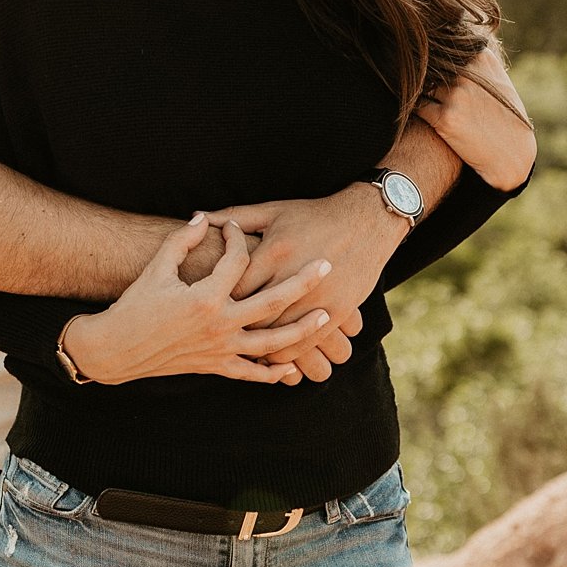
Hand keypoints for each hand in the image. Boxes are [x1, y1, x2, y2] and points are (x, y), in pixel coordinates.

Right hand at [61, 216, 332, 385]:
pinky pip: (250, 373)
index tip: (235, 227)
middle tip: (327, 265)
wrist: (114, 349)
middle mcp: (218, 324)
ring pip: (271, 342)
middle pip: (272, 301)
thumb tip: (205, 218)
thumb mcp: (157, 268)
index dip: (237, 238)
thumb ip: (182, 241)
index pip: (237, 261)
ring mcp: (219, 348)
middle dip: (303, 282)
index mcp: (205, 297)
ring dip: (301, 329)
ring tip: (324, 316)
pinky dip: (272, 372)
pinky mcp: (214, 366)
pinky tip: (291, 368)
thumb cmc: (134, 305)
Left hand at [216, 185, 409, 383]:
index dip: (219, 300)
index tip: (207, 308)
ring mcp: (318, 297)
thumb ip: (234, 216)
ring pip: (277, 334)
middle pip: (252, 314)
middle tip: (216, 334)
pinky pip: (306, 343)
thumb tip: (198, 217)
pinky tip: (275, 356)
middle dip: (233, 326)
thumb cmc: (314, 214)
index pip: (236, 287)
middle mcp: (293, 277)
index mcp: (274, 251)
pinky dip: (287, 355)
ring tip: (243, 349)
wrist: (367, 219)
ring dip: (258, 346)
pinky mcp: (338, 311)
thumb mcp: (273, 210)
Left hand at [416, 42, 535, 188]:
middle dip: (425, 75)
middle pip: (432, 66)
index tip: (432, 64)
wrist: (512, 155)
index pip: (446, 49)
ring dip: (421, 93)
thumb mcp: (499, 83)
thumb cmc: (506, 119)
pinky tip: (419, 115)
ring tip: (420, 101)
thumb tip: (451, 52)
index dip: (437, 59)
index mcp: (482, 58)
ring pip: (424, 86)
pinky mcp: (445, 118)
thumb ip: (477, 65)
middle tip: (419, 85)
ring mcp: (456, 95)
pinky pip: (418, 107)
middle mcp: (468, 74)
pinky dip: (416, 110)